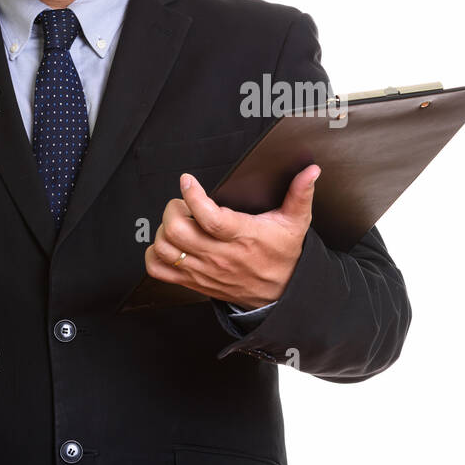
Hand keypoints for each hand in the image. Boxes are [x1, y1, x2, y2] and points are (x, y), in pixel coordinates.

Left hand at [145, 164, 318, 308]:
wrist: (281, 294)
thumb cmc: (283, 255)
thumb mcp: (296, 222)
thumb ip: (300, 194)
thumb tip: (310, 171)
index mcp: (243, 236)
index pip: (210, 218)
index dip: (193, 197)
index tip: (188, 181)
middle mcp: (220, 255)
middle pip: (178, 232)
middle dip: (173, 211)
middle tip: (182, 203)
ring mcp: (204, 270)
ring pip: (166, 249)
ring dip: (163, 230)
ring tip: (177, 221)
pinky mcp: (194, 281)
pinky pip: (160, 271)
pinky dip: (154, 254)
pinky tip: (168, 242)